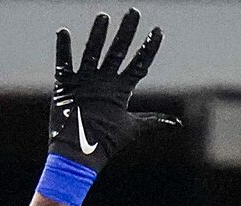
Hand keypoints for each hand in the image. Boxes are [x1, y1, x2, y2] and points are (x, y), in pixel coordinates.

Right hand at [48, 10, 177, 173]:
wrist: (78, 156)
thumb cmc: (105, 144)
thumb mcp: (132, 128)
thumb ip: (153, 121)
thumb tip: (178, 124)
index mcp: (120, 90)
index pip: (138, 64)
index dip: (148, 48)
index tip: (158, 31)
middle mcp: (104, 81)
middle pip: (118, 51)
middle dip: (126, 32)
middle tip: (134, 12)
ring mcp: (85, 81)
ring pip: (93, 52)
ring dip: (97, 35)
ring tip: (103, 17)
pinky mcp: (66, 86)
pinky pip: (63, 63)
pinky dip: (62, 49)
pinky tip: (62, 33)